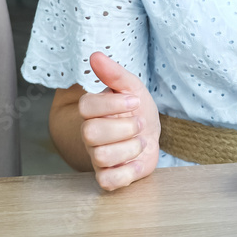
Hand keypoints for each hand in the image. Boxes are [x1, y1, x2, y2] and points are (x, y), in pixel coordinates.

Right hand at [78, 52, 160, 190]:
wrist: (150, 135)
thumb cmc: (137, 110)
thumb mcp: (132, 87)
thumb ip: (114, 74)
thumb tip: (95, 55)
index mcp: (93, 111)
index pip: (86, 105)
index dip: (113, 103)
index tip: (135, 101)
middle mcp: (90, 135)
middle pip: (91, 133)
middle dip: (124, 127)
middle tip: (139, 124)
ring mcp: (97, 157)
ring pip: (101, 156)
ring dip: (130, 148)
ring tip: (139, 142)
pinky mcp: (108, 176)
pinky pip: (108, 181)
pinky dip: (128, 172)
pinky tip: (136, 161)